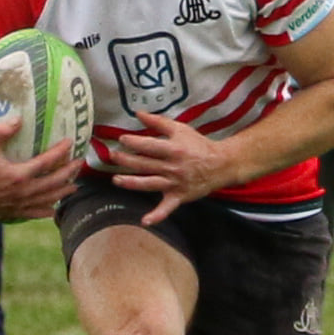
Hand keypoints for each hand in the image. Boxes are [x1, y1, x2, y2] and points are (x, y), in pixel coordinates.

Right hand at [0, 117, 81, 220]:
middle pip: (53, 182)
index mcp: (19, 175)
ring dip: (63, 192)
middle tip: (79, 163)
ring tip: (74, 187)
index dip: (60, 151)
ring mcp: (19, 203)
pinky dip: (46, 211)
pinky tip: (53, 209)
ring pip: (48, 199)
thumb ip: (2, 132)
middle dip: (69, 172)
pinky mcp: (12, 212)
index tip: (70, 141)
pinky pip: (34, 213)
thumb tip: (18, 120)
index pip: (47, 162)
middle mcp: (23, 191)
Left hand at [110, 111, 226, 224]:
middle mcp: (173, 167)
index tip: (121, 139)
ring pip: (150, 184)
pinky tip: (145, 221)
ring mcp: (175, 183)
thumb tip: (138, 113)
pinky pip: (167, 208)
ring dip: (131, 183)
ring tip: (116, 180)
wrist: (221, 165)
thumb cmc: (198, 145)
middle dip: (126, 161)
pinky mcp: (178, 196)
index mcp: (174, 149)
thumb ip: (158, 122)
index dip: (134, 143)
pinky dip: (157, 215)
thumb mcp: (180, 129)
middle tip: (112, 156)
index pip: (150, 146)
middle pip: (145, 164)